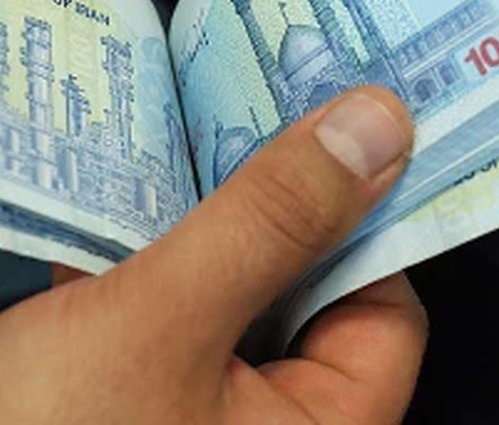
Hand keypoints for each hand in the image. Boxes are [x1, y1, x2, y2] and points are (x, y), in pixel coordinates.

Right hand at [0, 87, 426, 423]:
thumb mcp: (157, 323)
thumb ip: (267, 223)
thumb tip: (378, 127)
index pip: (385, 309)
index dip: (361, 215)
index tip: (324, 122)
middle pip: (307, 294)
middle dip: (269, 207)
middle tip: (243, 106)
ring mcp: (200, 420)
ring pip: (231, 296)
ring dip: (201, 225)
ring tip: (181, 134)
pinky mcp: (137, 402)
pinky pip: (168, 317)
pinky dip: (147, 261)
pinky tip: (113, 202)